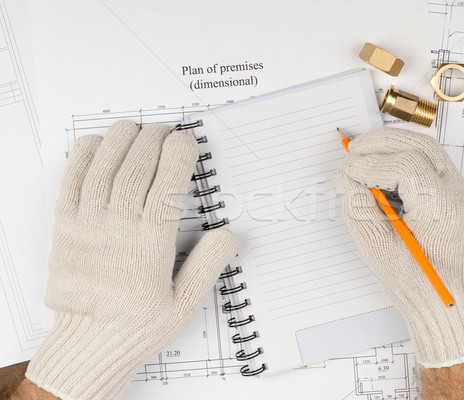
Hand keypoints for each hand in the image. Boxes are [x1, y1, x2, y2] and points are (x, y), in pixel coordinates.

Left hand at [26, 121, 237, 399]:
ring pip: (105, 167)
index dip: (179, 154)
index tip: (186, 142)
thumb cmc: (137, 324)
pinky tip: (95, 144)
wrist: (89, 342)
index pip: (167, 183)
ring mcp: (88, 224)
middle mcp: (119, 227)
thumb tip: (228, 234)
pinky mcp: (65, 227)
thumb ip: (208, 266)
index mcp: (151, 243)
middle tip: (164, 130)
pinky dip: (82, 157)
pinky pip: (70, 182)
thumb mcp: (185, 304)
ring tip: (135, 128)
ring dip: (121, 140)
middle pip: (137, 167)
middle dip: (154, 140)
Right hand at [334, 127, 463, 367]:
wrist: (451, 308)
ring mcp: (461, 194)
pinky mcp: (455, 197)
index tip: (346, 172)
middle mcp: (460, 197)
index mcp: (444, 213)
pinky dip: (403, 160)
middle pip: (422, 146)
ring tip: (363, 157)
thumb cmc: (420, 289)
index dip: (371, 165)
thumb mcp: (380, 253)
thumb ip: (360, 210)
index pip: (408, 167)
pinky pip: (430, 165)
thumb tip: (347, 178)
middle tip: (353, 150)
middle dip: (383, 142)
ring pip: (428, 151)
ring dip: (394, 147)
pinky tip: (381, 174)